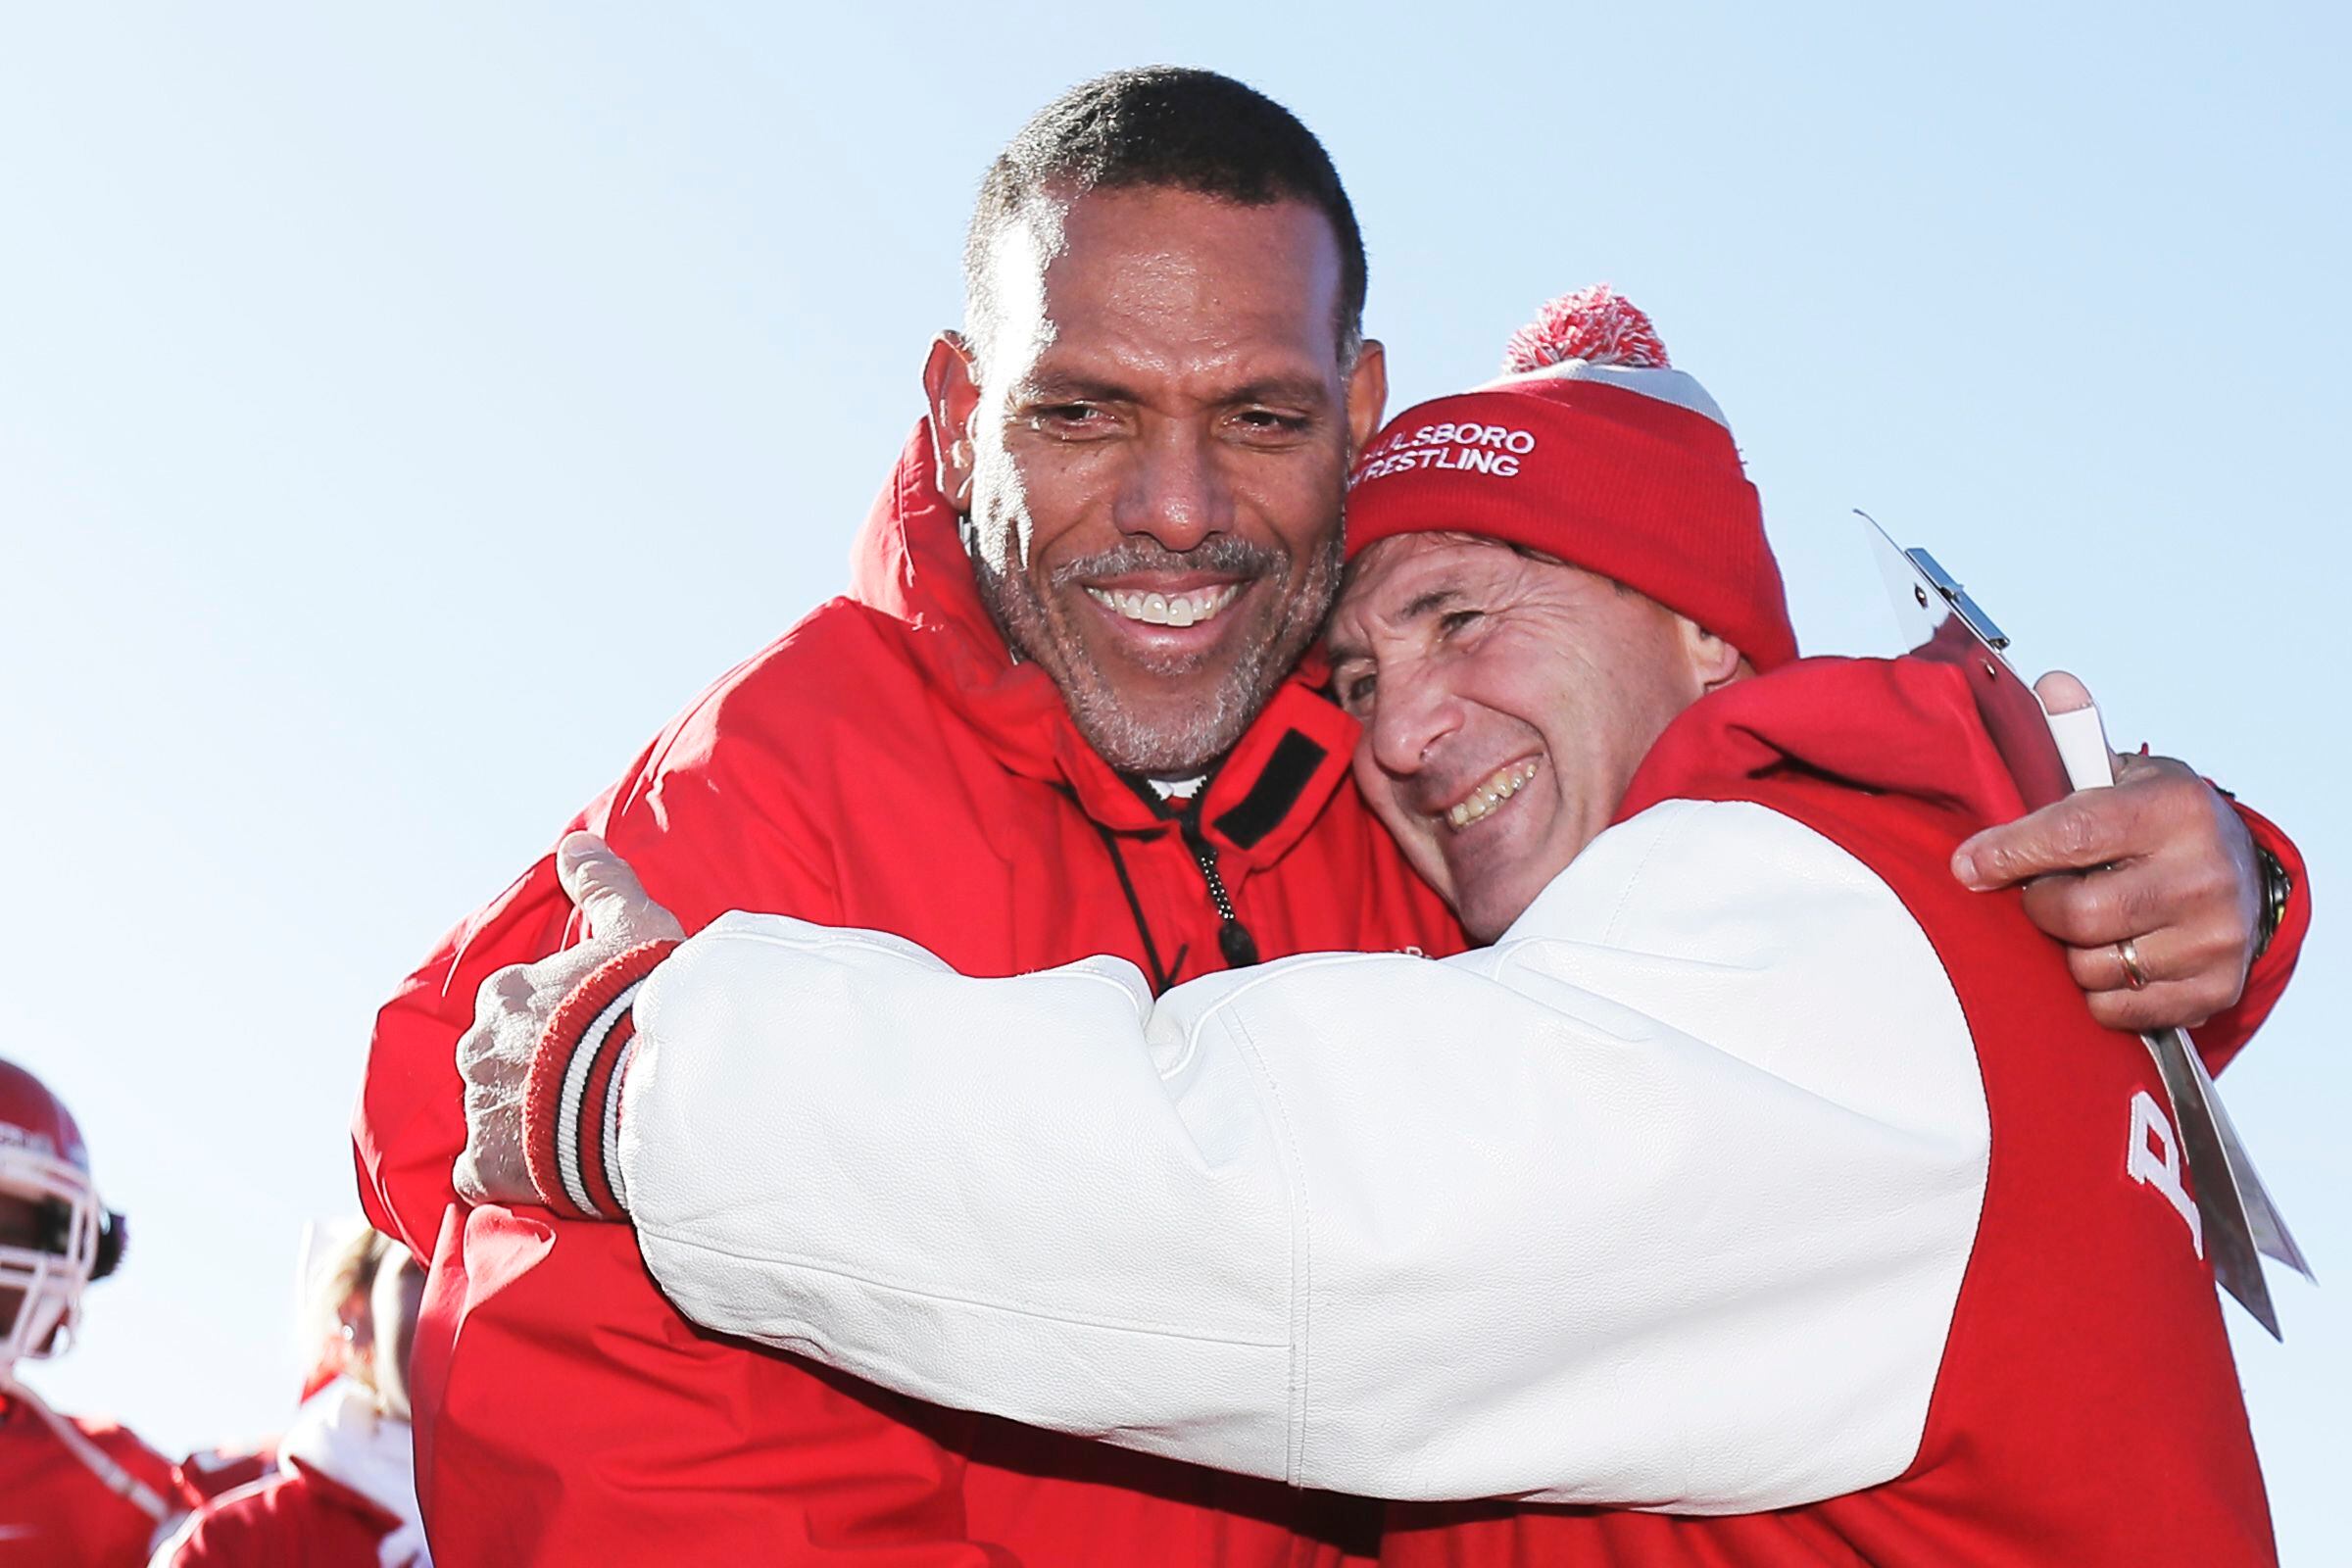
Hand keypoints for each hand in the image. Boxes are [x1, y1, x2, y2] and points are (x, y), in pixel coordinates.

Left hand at [453, 833, 684, 1205]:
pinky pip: (480, 1174)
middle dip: (528, 1069)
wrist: (642, 1089)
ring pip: (489, 1112)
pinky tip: (539, 1177)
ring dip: (520, 1121)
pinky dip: (503, 1175)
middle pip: (496, 1057)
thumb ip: (602, 883)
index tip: (587, 1033)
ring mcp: (480, 1108)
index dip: (554, 1020)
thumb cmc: (639, 1002)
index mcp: (508, 992)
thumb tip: (576, 839)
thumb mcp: (635, 926)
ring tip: (571, 1132)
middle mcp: (480, 1046)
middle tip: (581, 1083)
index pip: (518, 1004)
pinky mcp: (489, 1166)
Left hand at [1950, 672, 2260, 1033]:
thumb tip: (2051, 685)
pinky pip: (2116, 1010)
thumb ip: (2076, 737)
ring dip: (2067, 951)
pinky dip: (2096, 992)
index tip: (1966, 865)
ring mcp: (2215, 935)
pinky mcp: (2216, 988)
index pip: (2070, 834)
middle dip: (2039, 906)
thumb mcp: (2124, 774)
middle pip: (2074, 914)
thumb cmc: (2158, 823)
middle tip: (2043, 892)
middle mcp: (2204, 873)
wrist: (2240, 874)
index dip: (2007, 853)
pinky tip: (2110, 956)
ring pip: (2091, 967)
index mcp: (2174, 809)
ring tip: (2085, 922)